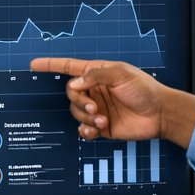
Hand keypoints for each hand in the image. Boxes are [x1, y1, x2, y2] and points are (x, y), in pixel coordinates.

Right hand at [29, 57, 194, 147]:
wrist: (160, 114)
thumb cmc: (144, 89)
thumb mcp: (121, 74)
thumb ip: (95, 76)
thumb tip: (74, 84)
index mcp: (97, 74)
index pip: (69, 67)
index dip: (51, 65)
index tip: (34, 64)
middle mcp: (95, 91)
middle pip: (71, 94)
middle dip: (79, 101)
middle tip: (94, 108)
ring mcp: (97, 109)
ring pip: (76, 112)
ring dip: (85, 117)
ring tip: (102, 119)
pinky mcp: (101, 126)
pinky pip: (83, 129)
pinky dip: (85, 130)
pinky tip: (95, 130)